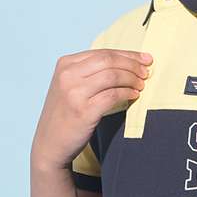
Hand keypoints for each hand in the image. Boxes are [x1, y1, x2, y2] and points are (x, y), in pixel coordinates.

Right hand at [31, 47, 152, 171]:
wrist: (50, 144)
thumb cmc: (65, 115)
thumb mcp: (70, 86)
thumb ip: (90, 73)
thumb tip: (125, 62)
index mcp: (65, 64)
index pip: (102, 52)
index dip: (127, 54)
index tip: (145, 59)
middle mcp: (67, 75)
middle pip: (109, 61)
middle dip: (132, 64)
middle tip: (146, 71)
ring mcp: (74, 93)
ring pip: (112, 76)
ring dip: (131, 79)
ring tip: (141, 84)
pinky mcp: (83, 111)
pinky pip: (112, 95)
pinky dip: (127, 93)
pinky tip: (134, 96)